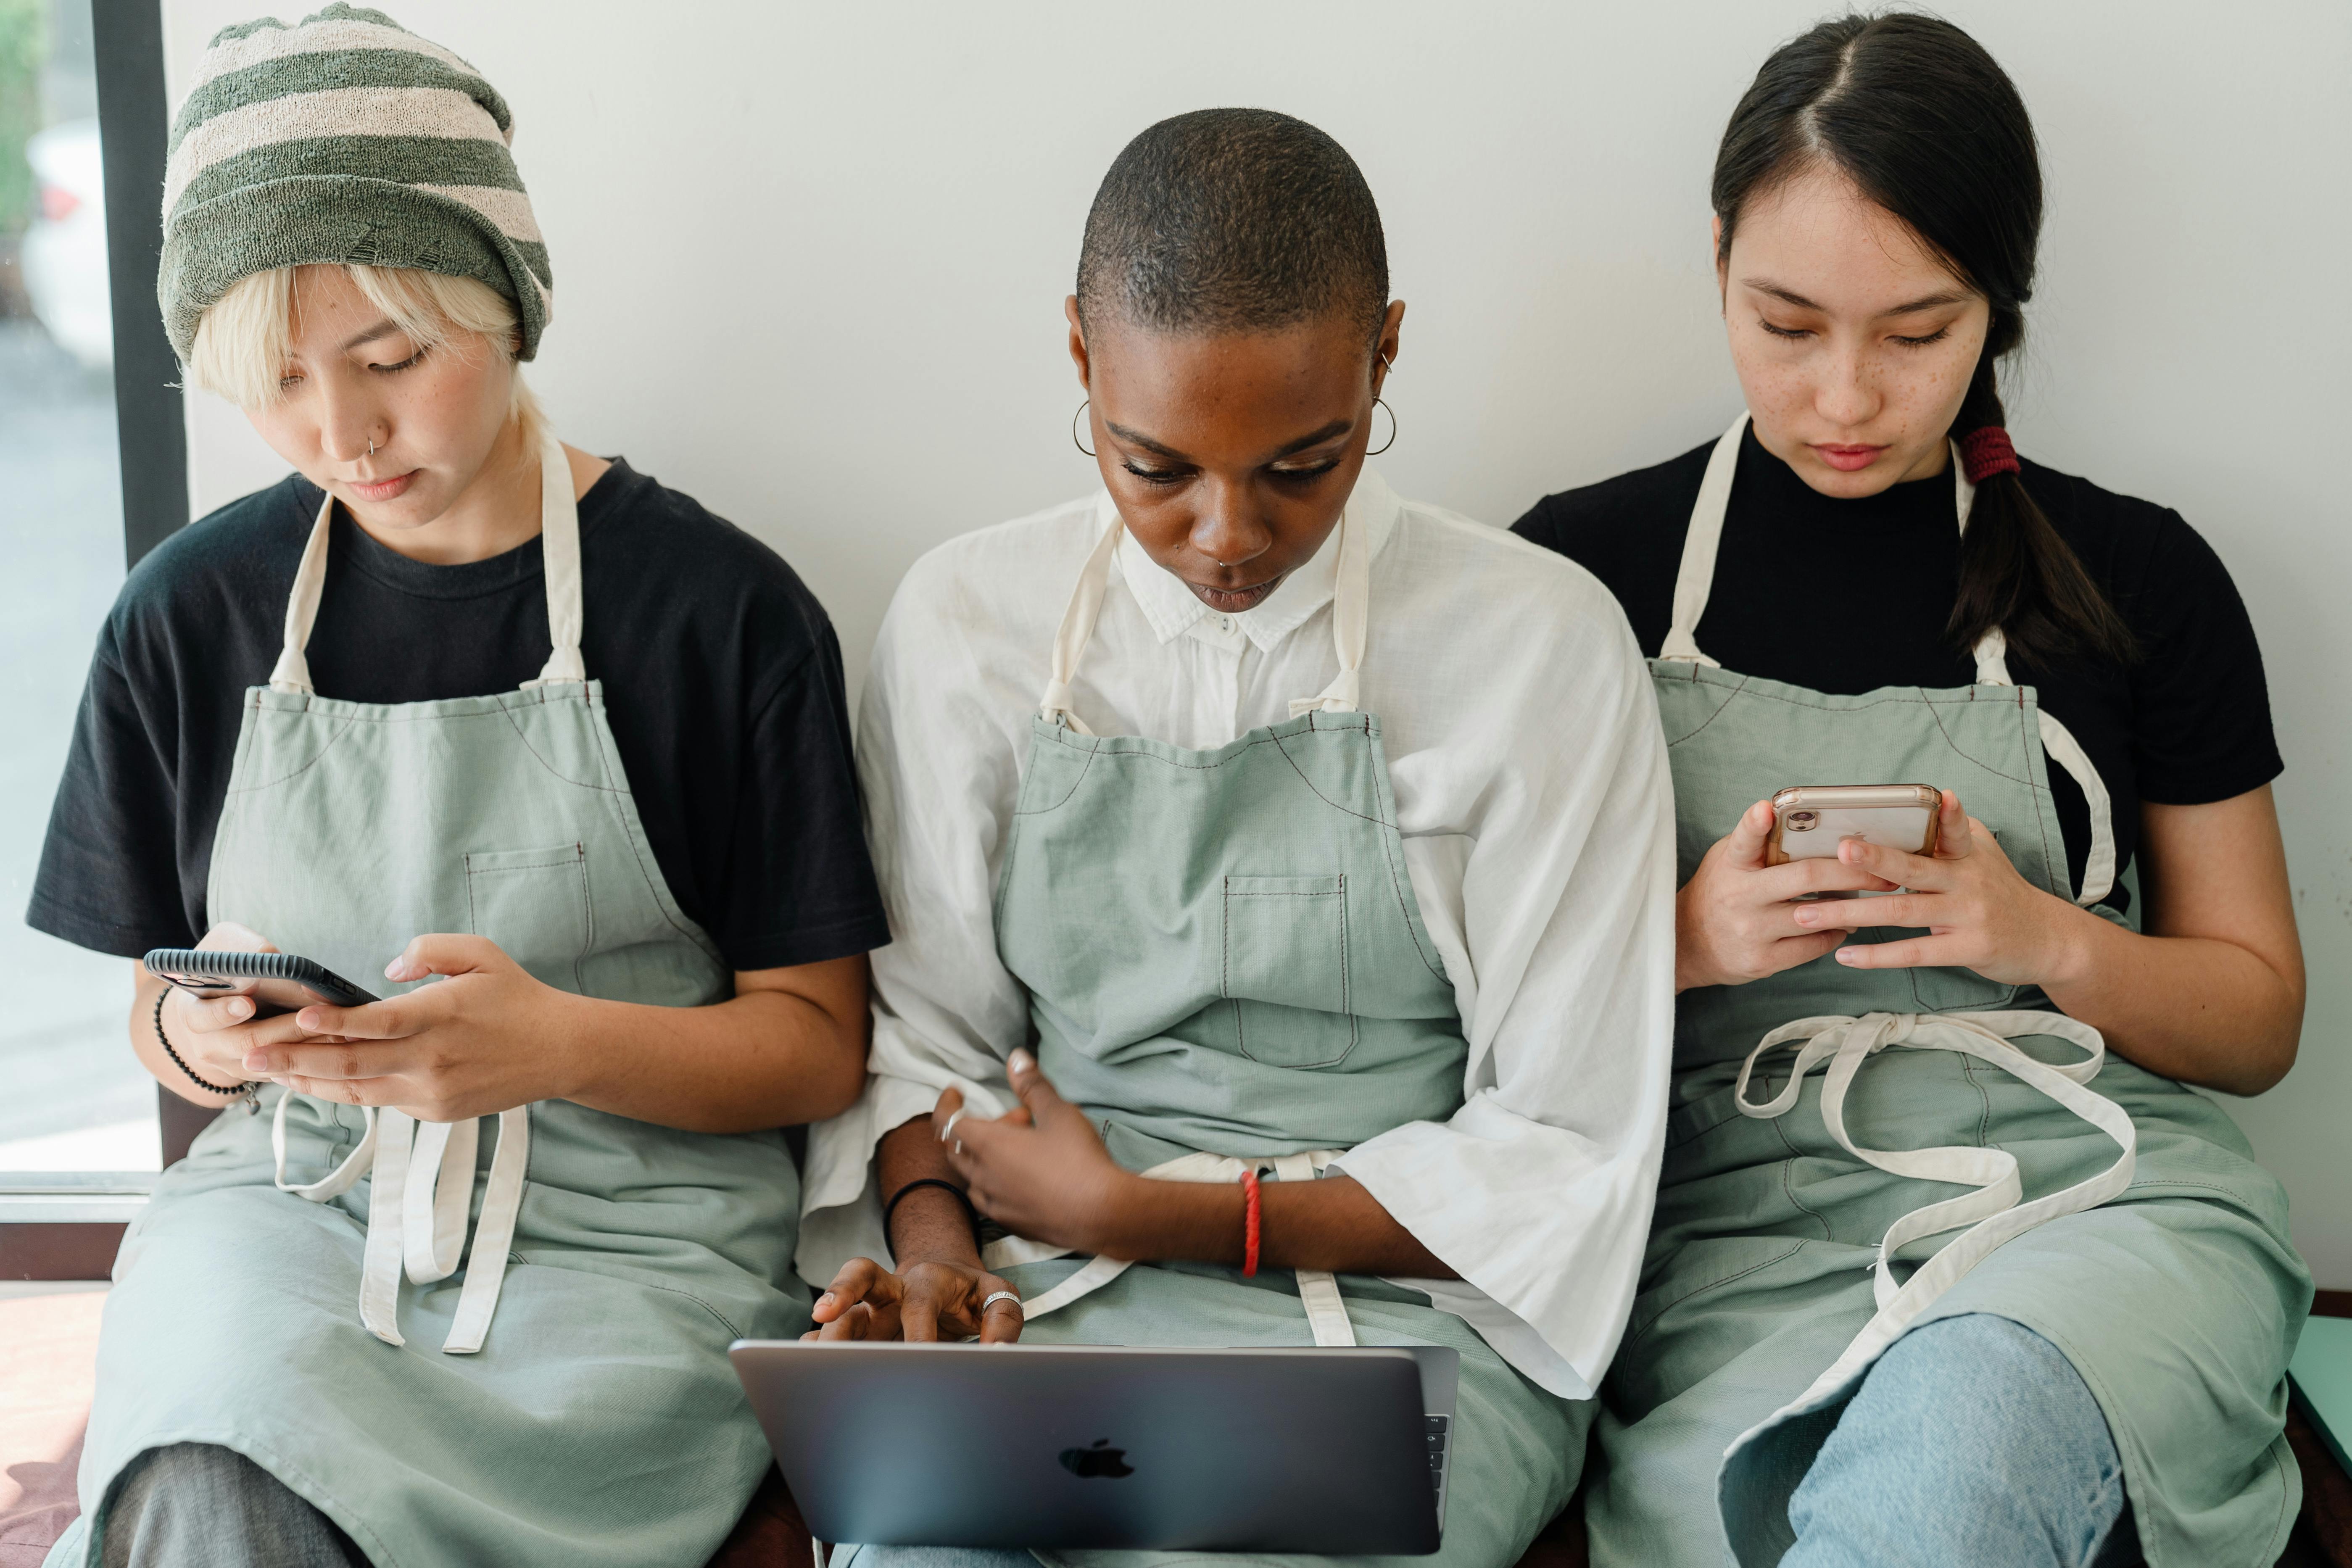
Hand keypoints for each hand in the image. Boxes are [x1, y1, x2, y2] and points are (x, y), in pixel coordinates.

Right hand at [160, 923, 339, 1089]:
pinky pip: (287, 1072)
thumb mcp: (225, 947)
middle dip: (283, 1028)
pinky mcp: (260, 1074)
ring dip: (306, 1045)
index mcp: (193, 1013)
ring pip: (273, 1061)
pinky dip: (312, 1059)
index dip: (225, 1011)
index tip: (248, 1003)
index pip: (204, 1017)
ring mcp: (234, 1064)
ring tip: (336, 1029)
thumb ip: (243, 951)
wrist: (213, 1007)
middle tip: (311, 1016)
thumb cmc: (221, 969)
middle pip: (247, 1043)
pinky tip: (337, 1042)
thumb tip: (271, 960)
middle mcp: (209, 1045)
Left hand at [244, 934, 583, 1121]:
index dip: (335, 1023)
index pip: (378, 1023)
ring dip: (308, 1081)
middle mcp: (431, 1060)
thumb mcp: (482, 953)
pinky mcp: (435, 1111)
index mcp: (441, 1016)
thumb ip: (431, 950)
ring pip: (357, 1090)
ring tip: (267, 1073)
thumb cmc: (517, 997)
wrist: (559, 1051)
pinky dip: (344, 1090)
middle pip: (353, 1065)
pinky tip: (315, 1080)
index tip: (298, 1017)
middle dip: (296, 1060)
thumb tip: (387, 969)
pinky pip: (380, 1100)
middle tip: (249, 1057)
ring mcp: (431, 1092)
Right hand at [804, 1256, 1024, 1342]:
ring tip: (812, 1357)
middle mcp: (894, 1289)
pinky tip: (809, 1365)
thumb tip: (998, 1352)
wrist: (950, 1285)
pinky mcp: (860, 1327)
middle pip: (861, 1274)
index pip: (920, 1303)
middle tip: (822, 1311)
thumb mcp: (999, 1296)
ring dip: (827, 1333)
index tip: (920, 1360)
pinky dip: (818, 1347)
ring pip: (842, 1312)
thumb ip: (1002, 1319)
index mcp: (930, 1280)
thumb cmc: (973, 1295)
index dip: (919, 1332)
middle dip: (842, 1289)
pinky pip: (833, 1331)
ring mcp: (872, 1308)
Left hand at [938, 1050, 1133, 1255]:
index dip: (946, 1105)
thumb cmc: (1077, 1158)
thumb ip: (1032, 1085)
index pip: (947, 1123)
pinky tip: (1027, 1178)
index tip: (956, 1092)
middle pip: (958, 1148)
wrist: (1101, 1213)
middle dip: (980, 1127)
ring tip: (1024, 1149)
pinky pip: (990, 1199)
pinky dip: (997, 1182)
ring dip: (987, 1157)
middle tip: (1018, 1118)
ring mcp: (995, 1205)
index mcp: (988, 1146)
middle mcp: (983, 1177)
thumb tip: (1016, 1057)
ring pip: (974, 1176)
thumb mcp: (1057, 1113)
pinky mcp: (1011, 1224)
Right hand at [1675, 801, 1897, 990]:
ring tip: (1876, 896)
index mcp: (1731, 865)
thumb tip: (1807, 823)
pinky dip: (1836, 932)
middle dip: (1854, 872)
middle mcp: (1739, 897)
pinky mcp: (1762, 960)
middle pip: (1806, 877)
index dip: (1753, 823)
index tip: (1765, 809)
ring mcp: (1751, 931)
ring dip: (1852, 904)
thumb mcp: (1728, 859)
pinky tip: (1843, 923)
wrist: (1689, 944)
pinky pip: (1814, 945)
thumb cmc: (1721, 890)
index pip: (1742, 840)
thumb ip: (1758, 843)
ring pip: (1817, 915)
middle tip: (1887, 869)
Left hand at [1790, 791, 2088, 984]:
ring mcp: (1968, 915)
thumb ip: (1950, 832)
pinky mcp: (1967, 948)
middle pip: (1914, 868)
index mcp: (1968, 853)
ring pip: (1901, 911)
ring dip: (1851, 913)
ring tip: (1808, 913)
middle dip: (1874, 860)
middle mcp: (1968, 881)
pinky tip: (1844, 955)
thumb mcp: (1982, 855)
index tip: (1940, 794)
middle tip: (1838, 851)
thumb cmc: (1999, 891)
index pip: (1954, 827)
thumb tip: (1923, 800)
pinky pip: (1914, 952)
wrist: (2046, 939)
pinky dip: (1877, 955)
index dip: (1948, 812)